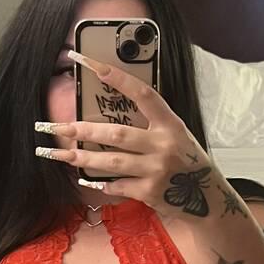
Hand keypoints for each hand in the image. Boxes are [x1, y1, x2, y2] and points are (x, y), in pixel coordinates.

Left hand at [34, 49, 220, 221]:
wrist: (207, 199)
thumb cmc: (186, 161)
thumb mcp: (176, 135)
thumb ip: (151, 123)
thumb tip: (111, 110)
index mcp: (171, 124)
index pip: (143, 94)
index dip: (118, 78)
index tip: (92, 64)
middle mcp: (164, 145)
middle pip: (116, 133)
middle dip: (82, 130)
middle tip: (56, 127)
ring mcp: (157, 169)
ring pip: (111, 161)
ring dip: (82, 157)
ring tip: (59, 153)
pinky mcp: (150, 192)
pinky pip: (117, 185)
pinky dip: (99, 183)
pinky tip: (84, 179)